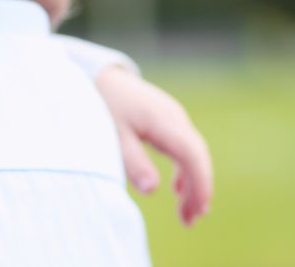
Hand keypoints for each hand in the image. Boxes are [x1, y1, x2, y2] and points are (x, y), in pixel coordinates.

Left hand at [95, 65, 212, 225]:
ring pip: (192, 151)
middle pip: (197, 155)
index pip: (192, 155)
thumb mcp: (111, 133)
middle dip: (199, 188)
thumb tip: (152, 189)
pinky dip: (184, 168)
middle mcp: (173, 116)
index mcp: (163, 120)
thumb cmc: (101, 102)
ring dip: (193, 181)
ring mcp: (171, 115)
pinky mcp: (164, 117)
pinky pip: (183, 145)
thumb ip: (131, 159)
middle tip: (190, 221)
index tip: (197, 212)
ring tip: (186, 212)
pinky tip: (175, 188)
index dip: (199, 184)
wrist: (95, 73)